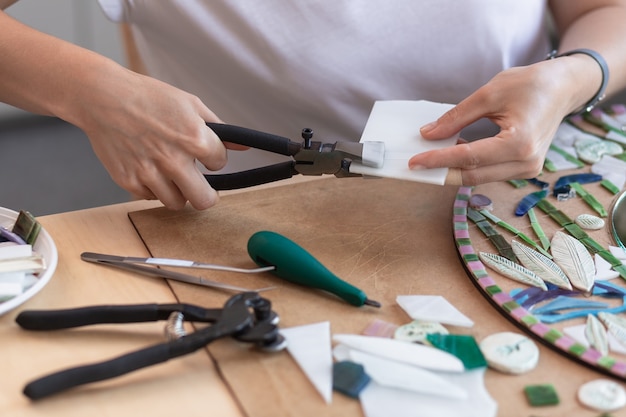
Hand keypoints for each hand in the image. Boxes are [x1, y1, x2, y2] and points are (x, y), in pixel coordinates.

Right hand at [72, 69, 233, 209]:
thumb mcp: (190, 104)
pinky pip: (150, 197)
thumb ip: (219, 128)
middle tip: (201, 187)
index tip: (206, 155)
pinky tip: (149, 169)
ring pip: (177, 203)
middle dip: (206, 195)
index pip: (219, 164)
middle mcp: (173, 160)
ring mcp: (149, 173)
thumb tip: (244, 146)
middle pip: (203, 200)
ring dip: (178, 192)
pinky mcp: (128, 181)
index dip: (214, 158)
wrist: (102, 97)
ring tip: (171, 174)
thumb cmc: (148, 97)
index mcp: (194, 138)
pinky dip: (152, 188)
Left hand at [408, 59, 588, 184]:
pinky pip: (490, 172)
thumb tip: (428, 134)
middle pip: (472, 175)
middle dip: (441, 171)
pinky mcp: (525, 168)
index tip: (414, 162)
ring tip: (429, 158)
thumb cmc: (530, 84)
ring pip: (480, 177)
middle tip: (414, 165)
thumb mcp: (489, 94)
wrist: (563, 87)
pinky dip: (469, 166)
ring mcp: (528, 169)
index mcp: (519, 143)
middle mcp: (526, 162)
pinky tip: (452, 154)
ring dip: (453, 170)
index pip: (469, 158)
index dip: (438, 160)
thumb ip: (456, 117)